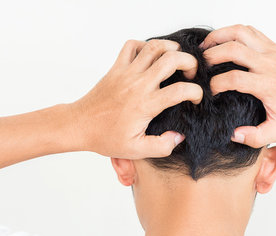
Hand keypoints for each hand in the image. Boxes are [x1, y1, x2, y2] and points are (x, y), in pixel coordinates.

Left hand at [70, 39, 202, 158]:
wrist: (80, 125)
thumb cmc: (105, 138)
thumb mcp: (136, 150)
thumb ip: (162, 146)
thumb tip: (178, 137)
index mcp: (146, 105)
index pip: (180, 90)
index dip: (195, 92)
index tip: (196, 98)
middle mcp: (138, 85)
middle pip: (171, 59)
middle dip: (189, 62)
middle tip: (190, 73)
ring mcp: (126, 73)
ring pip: (153, 47)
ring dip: (170, 48)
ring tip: (175, 59)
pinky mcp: (116, 68)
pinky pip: (132, 45)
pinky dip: (144, 46)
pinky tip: (149, 58)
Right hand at [200, 24, 275, 147]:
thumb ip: (253, 137)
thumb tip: (232, 134)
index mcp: (269, 85)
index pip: (234, 78)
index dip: (216, 84)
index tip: (209, 92)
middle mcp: (270, 64)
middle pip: (233, 49)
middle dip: (211, 56)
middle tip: (199, 66)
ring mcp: (272, 52)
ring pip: (240, 33)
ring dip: (219, 36)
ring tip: (205, 47)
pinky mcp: (273, 47)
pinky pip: (249, 31)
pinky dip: (232, 33)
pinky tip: (222, 42)